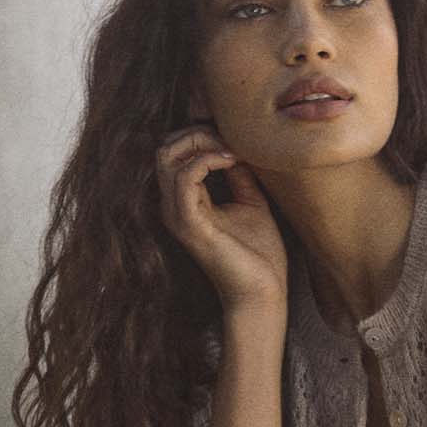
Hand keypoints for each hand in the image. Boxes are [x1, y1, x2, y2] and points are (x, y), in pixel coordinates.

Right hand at [156, 122, 288, 314]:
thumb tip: (238, 146)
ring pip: (168, 156)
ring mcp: (178, 216)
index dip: (200, 135)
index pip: (174, 153)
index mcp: (185, 202)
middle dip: (197, 133)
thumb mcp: (251, 202)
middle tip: (231, 139)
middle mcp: (173, 207)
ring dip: (202, 143)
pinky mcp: (190, 224)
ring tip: (233, 150)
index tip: (234, 138)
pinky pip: (185, 176)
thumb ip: (239, 175)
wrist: (262, 293)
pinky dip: (208, 159)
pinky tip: (232, 160)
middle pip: (165, 149)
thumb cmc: (258, 256)